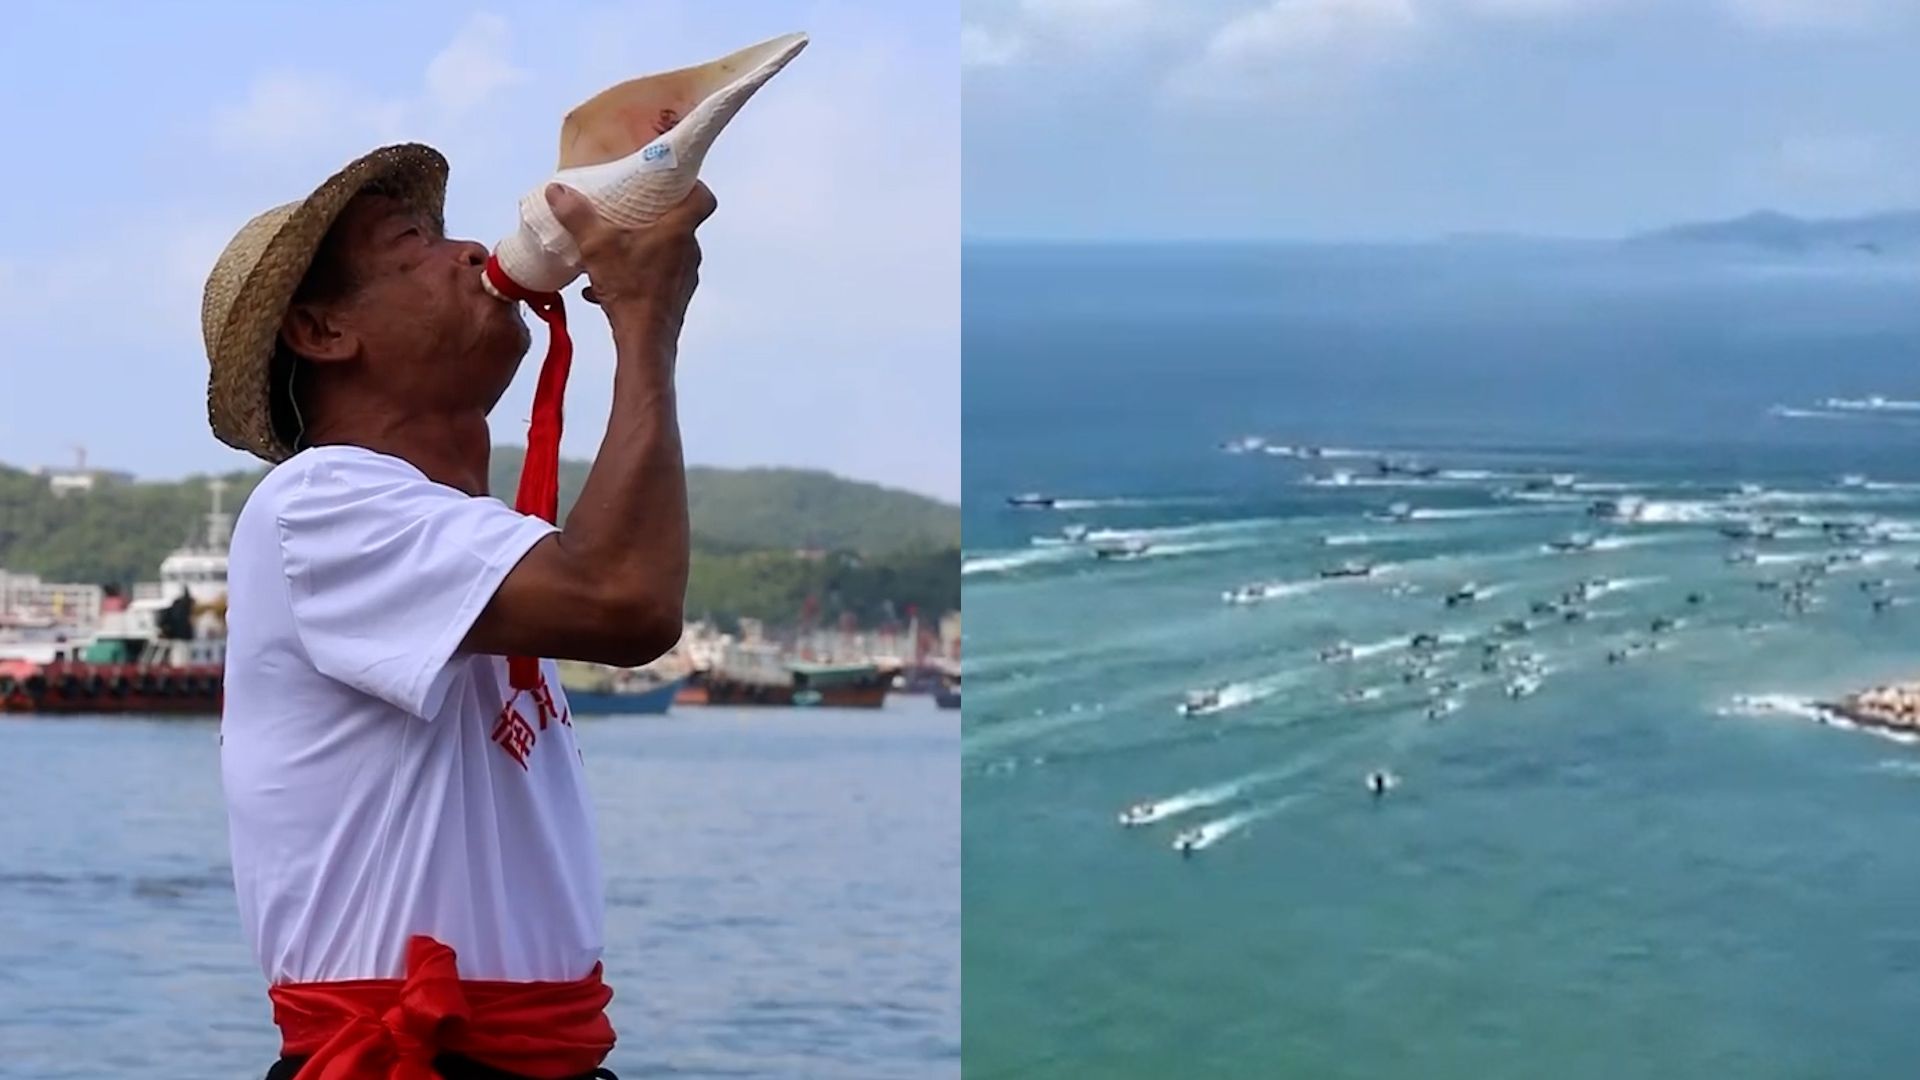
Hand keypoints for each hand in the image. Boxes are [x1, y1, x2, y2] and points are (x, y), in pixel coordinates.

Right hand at [544, 181, 715, 333]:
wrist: (644, 341)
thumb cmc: (629, 290)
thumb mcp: (596, 247)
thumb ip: (577, 216)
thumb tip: (557, 189)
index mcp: (679, 231)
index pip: (704, 198)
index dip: (692, 184)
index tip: (670, 180)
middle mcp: (690, 251)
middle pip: (681, 222)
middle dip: (656, 214)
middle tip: (631, 207)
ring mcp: (686, 275)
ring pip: (667, 250)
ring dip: (643, 244)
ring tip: (614, 245)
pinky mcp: (676, 296)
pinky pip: (658, 275)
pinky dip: (636, 272)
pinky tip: (604, 283)